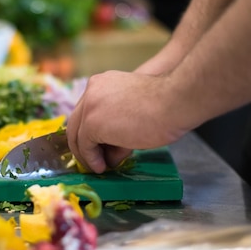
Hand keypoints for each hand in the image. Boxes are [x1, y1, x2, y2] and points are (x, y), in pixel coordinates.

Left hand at [66, 70, 188, 172]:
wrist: (174, 100)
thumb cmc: (164, 104)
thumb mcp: (133, 109)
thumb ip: (116, 122)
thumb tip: (109, 150)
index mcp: (101, 83)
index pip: (85, 111)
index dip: (89, 132)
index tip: (98, 147)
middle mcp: (91, 90)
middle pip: (76, 123)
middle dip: (84, 145)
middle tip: (95, 160)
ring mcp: (89, 106)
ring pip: (78, 135)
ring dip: (89, 154)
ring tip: (103, 165)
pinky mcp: (92, 123)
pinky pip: (84, 146)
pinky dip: (91, 159)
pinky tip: (102, 166)